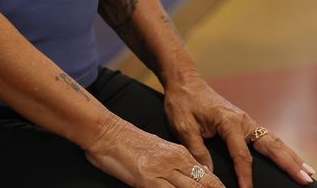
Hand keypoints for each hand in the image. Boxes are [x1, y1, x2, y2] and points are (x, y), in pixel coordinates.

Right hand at [85, 115, 226, 187]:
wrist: (108, 133)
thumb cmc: (130, 143)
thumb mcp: (159, 150)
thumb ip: (176, 164)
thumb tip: (190, 175)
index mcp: (181, 154)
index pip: (209, 177)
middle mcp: (177, 162)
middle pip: (207, 184)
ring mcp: (164, 172)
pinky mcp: (150, 181)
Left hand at [163, 72, 315, 186]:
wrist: (186, 82)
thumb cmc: (183, 103)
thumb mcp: (183, 127)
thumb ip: (197, 150)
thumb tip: (210, 173)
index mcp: (228, 122)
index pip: (241, 154)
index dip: (245, 174)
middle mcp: (244, 121)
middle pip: (271, 145)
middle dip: (289, 163)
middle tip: (306, 180)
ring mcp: (248, 122)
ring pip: (274, 142)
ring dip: (292, 157)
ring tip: (308, 173)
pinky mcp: (246, 124)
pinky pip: (268, 139)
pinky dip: (283, 151)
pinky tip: (293, 160)